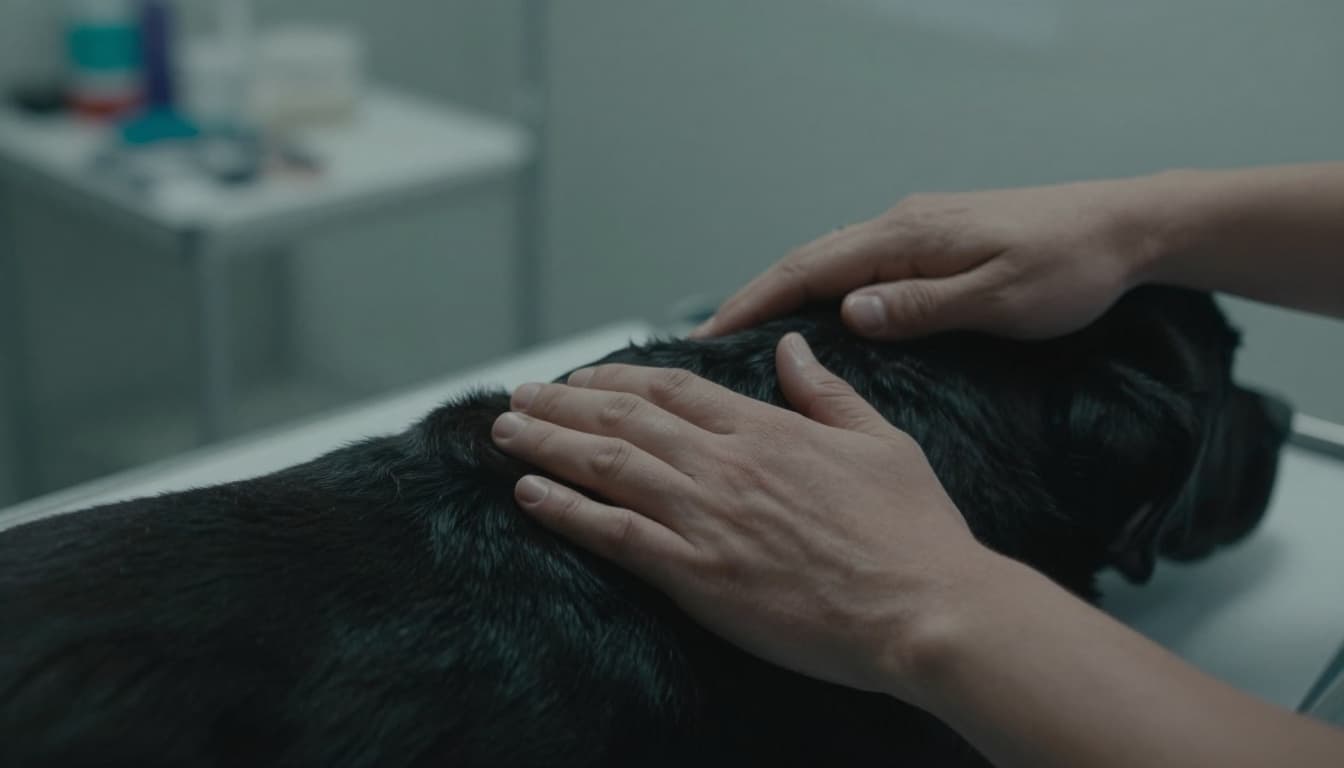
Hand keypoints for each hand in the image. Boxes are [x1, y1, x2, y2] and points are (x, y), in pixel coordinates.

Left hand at [489, 333, 993, 701]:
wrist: (926, 608)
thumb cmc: (913, 532)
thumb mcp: (880, 441)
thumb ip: (826, 392)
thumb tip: (792, 348)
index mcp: (767, 430)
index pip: (672, 388)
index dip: (617, 378)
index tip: (581, 376)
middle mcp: (726, 464)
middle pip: (624, 418)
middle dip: (562, 403)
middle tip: (519, 396)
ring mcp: (707, 518)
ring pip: (607, 466)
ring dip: (548, 444)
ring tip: (505, 431)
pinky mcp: (697, 574)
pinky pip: (614, 533)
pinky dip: (565, 510)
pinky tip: (528, 494)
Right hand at [694, 178, 1160, 339]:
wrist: (1125, 226)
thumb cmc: (1070, 267)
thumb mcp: (998, 299)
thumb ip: (920, 307)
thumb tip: (847, 314)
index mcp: (908, 236)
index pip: (809, 270)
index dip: (754, 302)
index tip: (708, 337)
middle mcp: (902, 223)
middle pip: (808, 261)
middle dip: (754, 299)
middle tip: (708, 343)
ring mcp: (917, 228)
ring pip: (832, 260)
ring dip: (785, 293)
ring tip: (747, 334)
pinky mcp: (935, 237)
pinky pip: (859, 262)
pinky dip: (822, 288)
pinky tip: (817, 314)